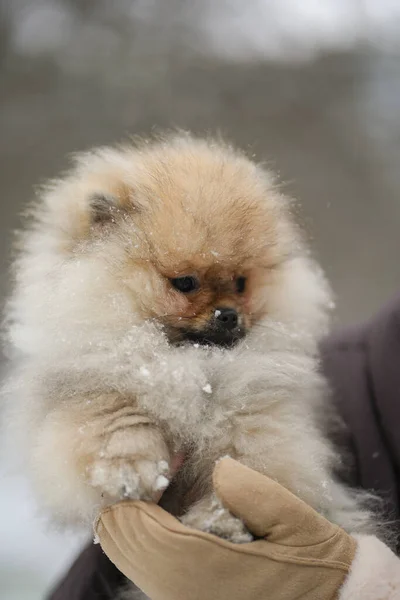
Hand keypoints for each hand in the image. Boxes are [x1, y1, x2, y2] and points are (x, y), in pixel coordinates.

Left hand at [95, 458, 356, 599]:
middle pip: (120, 539)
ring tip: (165, 489)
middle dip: (130, 497)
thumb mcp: (292, 520)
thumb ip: (250, 489)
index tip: (168, 458)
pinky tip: (167, 517)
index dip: (140, 484)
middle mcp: (178, 593)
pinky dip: (142, 537)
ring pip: (125, 556)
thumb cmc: (313, 567)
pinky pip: (142, 568)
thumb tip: (216, 468)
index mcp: (200, 570)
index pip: (135, 524)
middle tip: (164, 469)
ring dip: (134, 517)